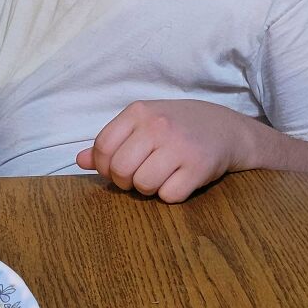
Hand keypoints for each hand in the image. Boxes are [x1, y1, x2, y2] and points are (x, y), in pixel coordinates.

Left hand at [76, 100, 256, 202]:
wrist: (227, 128)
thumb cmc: (176, 127)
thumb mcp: (142, 125)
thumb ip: (111, 142)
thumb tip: (80, 161)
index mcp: (138, 112)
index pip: (103, 147)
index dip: (104, 166)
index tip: (116, 168)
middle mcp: (158, 126)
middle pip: (120, 169)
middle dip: (125, 181)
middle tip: (139, 175)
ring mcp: (179, 146)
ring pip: (143, 185)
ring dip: (148, 189)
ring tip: (159, 176)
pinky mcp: (199, 167)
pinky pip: (169, 195)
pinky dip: (170, 194)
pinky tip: (178, 180)